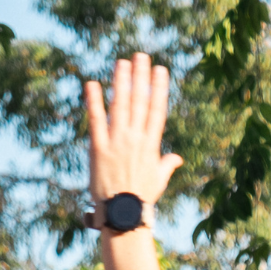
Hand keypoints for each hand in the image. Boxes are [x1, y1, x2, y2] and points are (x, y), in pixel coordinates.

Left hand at [85, 53, 185, 214]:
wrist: (123, 213)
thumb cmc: (141, 198)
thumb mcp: (158, 179)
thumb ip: (167, 164)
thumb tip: (178, 158)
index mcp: (151, 144)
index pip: (157, 110)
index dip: (159, 88)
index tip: (160, 70)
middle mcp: (135, 139)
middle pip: (139, 101)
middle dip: (140, 77)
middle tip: (140, 55)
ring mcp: (116, 142)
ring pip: (120, 106)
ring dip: (121, 82)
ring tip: (121, 63)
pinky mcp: (98, 148)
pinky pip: (96, 121)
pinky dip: (94, 102)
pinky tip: (92, 84)